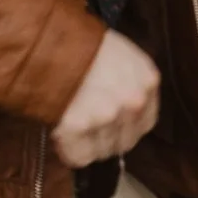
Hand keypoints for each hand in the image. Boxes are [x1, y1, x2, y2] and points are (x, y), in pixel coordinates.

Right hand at [52, 30, 159, 167]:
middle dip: (106, 140)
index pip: (145, 123)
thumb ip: (131, 84)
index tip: (111, 128)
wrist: (49, 39)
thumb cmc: (83, 45)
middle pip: (124, 142)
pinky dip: (70, 152)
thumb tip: (125, 114)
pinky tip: (63, 134)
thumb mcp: (121, 56)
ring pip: (102, 152)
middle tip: (86, 129)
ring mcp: (106, 116)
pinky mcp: (78, 127)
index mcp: (147, 80)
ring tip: (71, 124)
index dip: (126, 129)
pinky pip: (80, 157)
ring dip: (86, 144)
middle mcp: (133, 101)